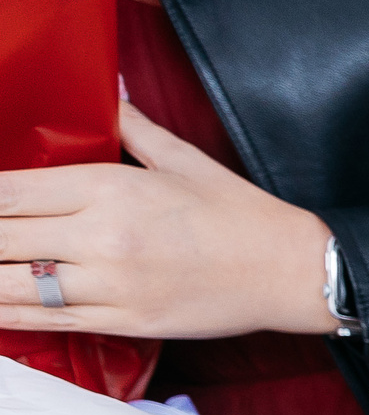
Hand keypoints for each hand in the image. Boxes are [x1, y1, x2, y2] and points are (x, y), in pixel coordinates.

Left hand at [0, 102, 337, 339]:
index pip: (8, 191)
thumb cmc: (243, 214)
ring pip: (12, 285)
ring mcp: (112, 286)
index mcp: (111, 188)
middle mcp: (103, 238)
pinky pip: (48, 322)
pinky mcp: (126, 322)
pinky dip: (5, 316)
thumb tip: (106, 92)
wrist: (293, 273)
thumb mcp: (186, 160)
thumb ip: (132, 126)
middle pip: (0, 237)